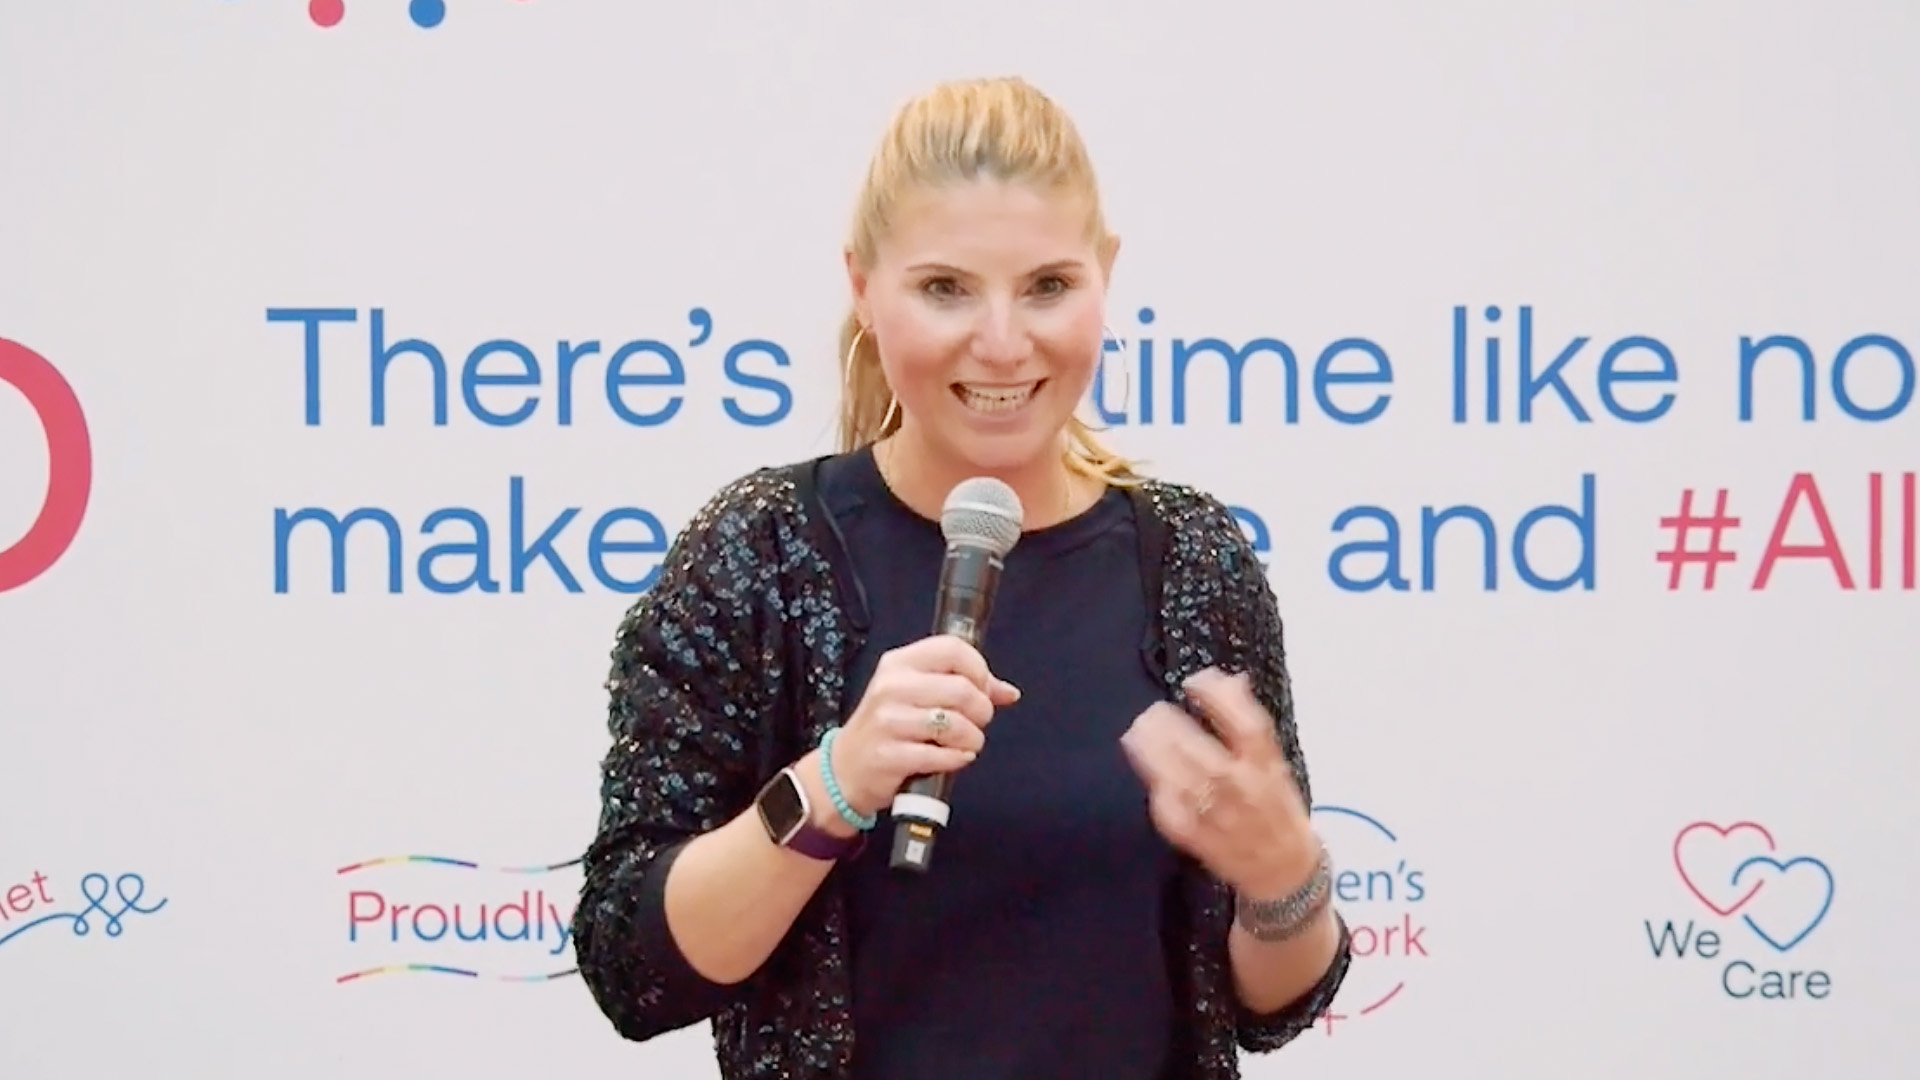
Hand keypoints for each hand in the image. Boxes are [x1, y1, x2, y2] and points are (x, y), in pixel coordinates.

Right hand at [828, 634, 1020, 820]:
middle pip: (962, 689)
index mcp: (899, 664)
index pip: (953, 649)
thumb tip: (1008, 692)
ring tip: (965, 743)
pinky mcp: (889, 756)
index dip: (979, 669)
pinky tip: (953, 758)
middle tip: (976, 722)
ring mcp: (888, 722)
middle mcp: (891, 687)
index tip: (981, 689)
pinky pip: (942, 756)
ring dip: (972, 739)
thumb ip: (963, 687)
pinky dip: (957, 759)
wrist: (846, 769)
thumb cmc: (888, 728)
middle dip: (981, 711)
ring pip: (956, 724)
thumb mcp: (917, 695)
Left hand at [1121, 667, 1317, 897]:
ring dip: (1149, 749)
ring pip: (1172, 773)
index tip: (1194, 682)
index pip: (1243, 721)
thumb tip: (1229, 680)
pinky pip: (1166, 805)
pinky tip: (1150, 773)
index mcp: (1266, 765)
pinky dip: (1155, 786)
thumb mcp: (1275, 765)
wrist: (1284, 872)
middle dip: (1166, 723)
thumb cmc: (1278, 811)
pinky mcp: (1192, 836)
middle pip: (1195, 746)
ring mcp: (1214, 813)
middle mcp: (1239, 786)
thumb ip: (1249, 726)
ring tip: (1138, 734)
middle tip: (1153, 713)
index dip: (1215, 695)